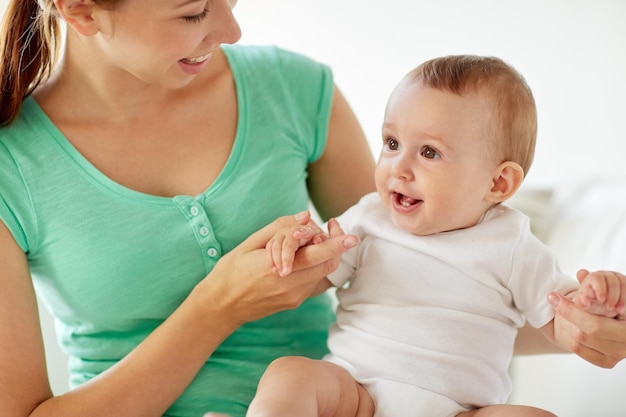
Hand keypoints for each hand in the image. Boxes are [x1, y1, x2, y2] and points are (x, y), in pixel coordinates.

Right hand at [193, 212, 357, 327]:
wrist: (221, 306)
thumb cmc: (231, 270)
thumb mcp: (250, 243)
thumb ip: (279, 229)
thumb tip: (305, 217)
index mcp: (276, 267)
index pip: (316, 255)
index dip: (337, 244)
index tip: (351, 236)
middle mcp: (289, 285)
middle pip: (327, 265)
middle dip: (335, 247)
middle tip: (334, 229)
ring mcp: (294, 297)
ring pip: (323, 273)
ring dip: (325, 256)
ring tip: (313, 241)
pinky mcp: (295, 302)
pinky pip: (314, 282)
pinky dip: (315, 267)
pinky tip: (303, 258)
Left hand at [549, 270, 625, 367]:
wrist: (618, 324)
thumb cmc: (612, 301)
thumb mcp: (605, 292)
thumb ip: (594, 284)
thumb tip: (581, 273)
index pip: (595, 321)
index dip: (572, 309)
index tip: (553, 296)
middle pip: (589, 331)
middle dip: (567, 314)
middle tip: (552, 299)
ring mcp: (619, 354)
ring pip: (581, 340)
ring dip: (565, 324)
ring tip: (559, 308)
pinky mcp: (608, 362)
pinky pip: (580, 350)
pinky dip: (568, 336)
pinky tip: (565, 323)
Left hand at [574, 269, 625, 317]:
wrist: (605, 307)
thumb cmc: (593, 304)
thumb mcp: (587, 305)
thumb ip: (582, 302)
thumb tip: (582, 300)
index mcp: (592, 278)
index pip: (596, 278)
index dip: (599, 288)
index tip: (601, 300)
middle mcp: (605, 276)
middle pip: (612, 281)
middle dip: (612, 296)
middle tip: (609, 308)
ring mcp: (617, 278)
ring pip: (622, 284)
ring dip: (620, 299)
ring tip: (617, 310)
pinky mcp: (625, 283)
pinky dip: (625, 299)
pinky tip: (622, 308)